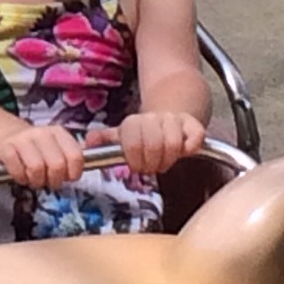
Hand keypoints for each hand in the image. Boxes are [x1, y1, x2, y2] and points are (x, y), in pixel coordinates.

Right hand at [0, 124, 85, 189]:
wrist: (1, 132)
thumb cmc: (32, 147)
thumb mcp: (54, 147)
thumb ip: (69, 158)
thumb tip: (76, 173)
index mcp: (58, 133)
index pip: (75, 156)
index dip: (73, 173)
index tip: (67, 177)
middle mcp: (42, 134)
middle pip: (57, 165)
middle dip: (54, 181)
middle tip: (48, 182)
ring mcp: (23, 139)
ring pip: (37, 169)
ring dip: (36, 181)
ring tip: (33, 179)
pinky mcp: (6, 147)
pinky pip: (17, 170)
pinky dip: (20, 178)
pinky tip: (21, 176)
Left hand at [86, 112, 204, 175]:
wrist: (168, 117)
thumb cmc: (143, 134)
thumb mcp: (121, 136)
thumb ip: (105, 140)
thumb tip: (88, 141)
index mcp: (134, 123)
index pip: (132, 144)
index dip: (135, 160)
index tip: (137, 166)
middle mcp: (154, 119)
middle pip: (154, 145)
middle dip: (152, 163)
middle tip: (151, 166)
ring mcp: (174, 121)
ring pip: (174, 143)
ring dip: (169, 159)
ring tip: (164, 160)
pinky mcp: (194, 125)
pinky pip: (195, 138)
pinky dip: (190, 149)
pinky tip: (183, 152)